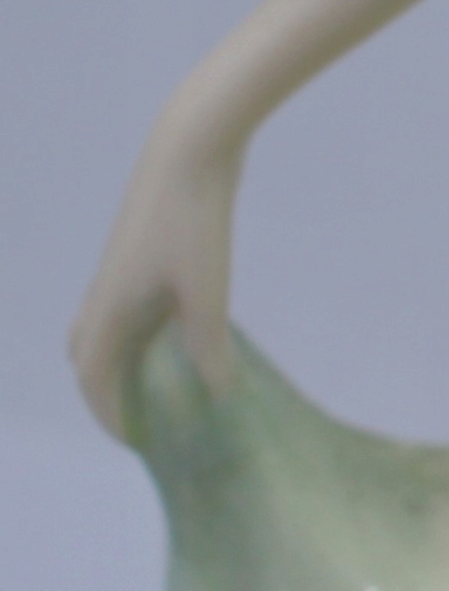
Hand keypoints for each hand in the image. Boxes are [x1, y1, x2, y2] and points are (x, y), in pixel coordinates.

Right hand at [68, 101, 242, 442]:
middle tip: (141, 416)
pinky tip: (180, 324)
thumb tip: (218, 394)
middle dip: (106, 391)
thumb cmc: (193, 222)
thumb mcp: (207, 291)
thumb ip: (208, 345)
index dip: (112, 416)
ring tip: (159, 377)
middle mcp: (103, 294)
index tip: (138, 444)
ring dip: (120, 356)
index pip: (96, 381)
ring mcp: (118, 268)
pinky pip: (125, 303)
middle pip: (88, 357)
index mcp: (108, 312)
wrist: (190, 147)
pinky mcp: (139, 247)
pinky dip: (138, 326)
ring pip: (104, 327)